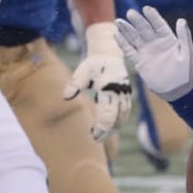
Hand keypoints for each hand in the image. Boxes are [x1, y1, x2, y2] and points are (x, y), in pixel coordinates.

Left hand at [63, 21, 132, 140]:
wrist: (110, 54)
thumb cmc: (93, 64)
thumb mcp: (81, 72)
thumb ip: (74, 85)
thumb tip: (65, 97)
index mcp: (109, 89)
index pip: (107, 114)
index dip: (101, 127)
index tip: (92, 135)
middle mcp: (120, 94)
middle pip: (116, 119)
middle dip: (107, 131)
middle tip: (96, 139)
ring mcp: (126, 95)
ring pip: (123, 117)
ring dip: (114, 127)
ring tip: (103, 135)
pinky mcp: (127, 95)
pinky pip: (125, 112)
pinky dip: (119, 121)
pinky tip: (110, 126)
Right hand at [115, 6, 192, 99]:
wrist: (178, 90)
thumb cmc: (186, 72)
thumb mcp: (187, 53)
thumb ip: (184, 37)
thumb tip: (181, 20)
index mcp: (168, 39)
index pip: (159, 24)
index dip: (153, 17)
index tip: (146, 9)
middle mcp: (156, 43)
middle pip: (144, 29)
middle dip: (138, 21)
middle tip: (131, 13)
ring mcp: (147, 51)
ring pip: (134, 37)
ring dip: (127, 29)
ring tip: (119, 21)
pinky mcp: (140, 61)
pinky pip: (130, 51)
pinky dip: (123, 43)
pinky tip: (116, 35)